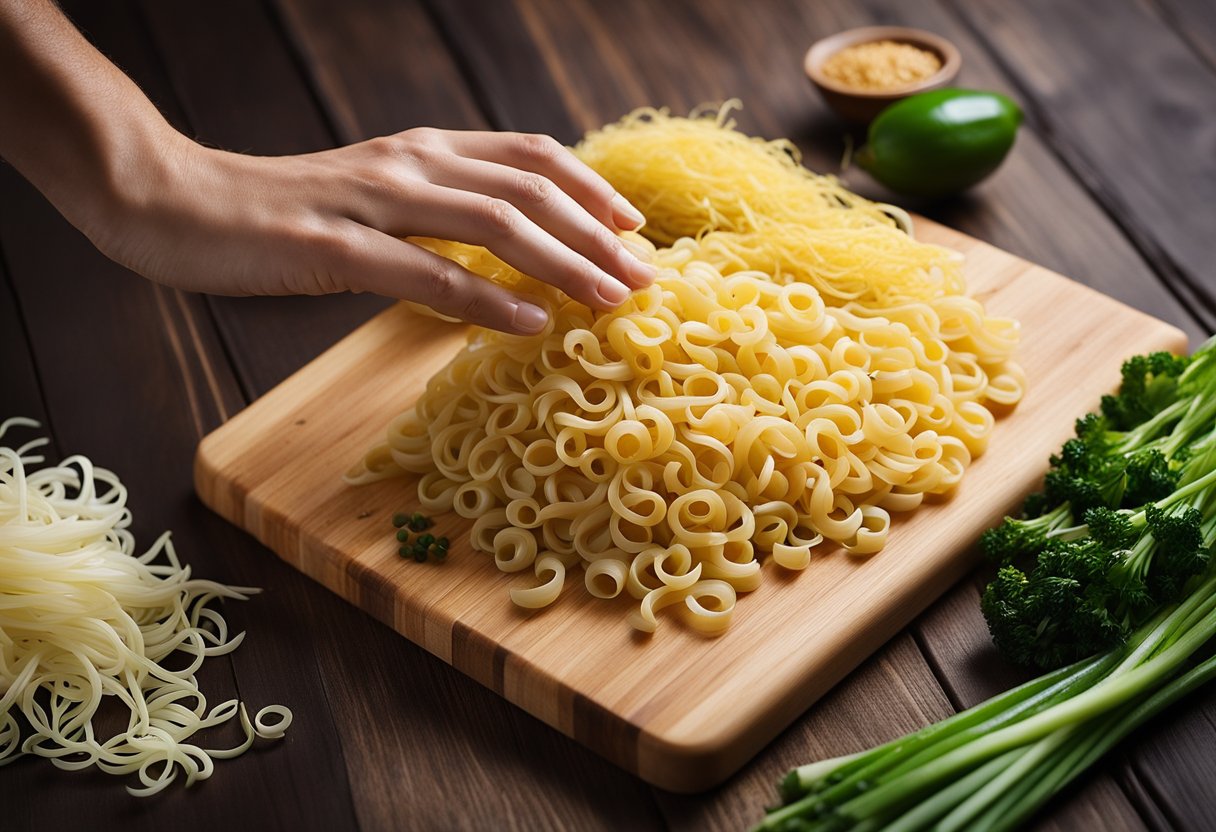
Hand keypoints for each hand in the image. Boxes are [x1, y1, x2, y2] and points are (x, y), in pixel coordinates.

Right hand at [92, 128, 655, 333]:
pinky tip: (529, 323)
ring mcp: (374, 203)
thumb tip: (506, 252)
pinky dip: (487, 299)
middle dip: (596, 235)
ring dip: (562, 263)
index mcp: (423, 151)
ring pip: (493, 224)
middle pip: (529, 189)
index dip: (591, 190)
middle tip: (645, 279)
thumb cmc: (283, 213)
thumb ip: (437, 213)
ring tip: (608, 300)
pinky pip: (428, 274)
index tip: (634, 229)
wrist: (177, 203)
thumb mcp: (375, 199)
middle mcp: (410, 165)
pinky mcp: (336, 247)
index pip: (530, 156)